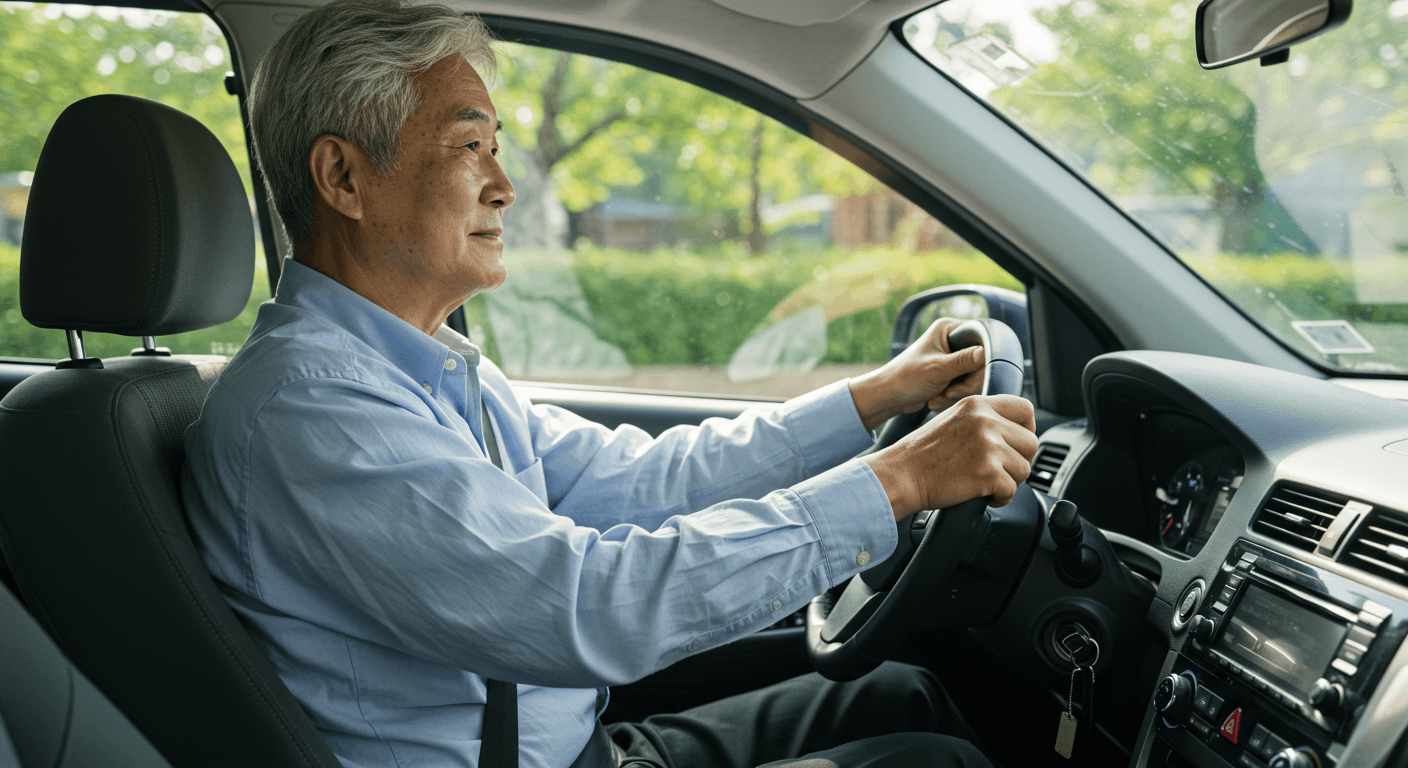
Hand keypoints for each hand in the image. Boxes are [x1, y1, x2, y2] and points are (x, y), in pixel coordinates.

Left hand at [848, 318, 987, 431]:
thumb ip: (964, 361)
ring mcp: (953, 359)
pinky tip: (936, 400)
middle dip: (968, 383)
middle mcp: (952, 340)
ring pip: (975, 378)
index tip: (973, 375)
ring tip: (940, 397)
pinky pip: (965, 387)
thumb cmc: (905, 378)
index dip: (983, 358)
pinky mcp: (951, 375)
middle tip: (951, 393)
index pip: (982, 338)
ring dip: (959, 393)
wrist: (888, 397)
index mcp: (948, 329)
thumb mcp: (937, 369)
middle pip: (981, 362)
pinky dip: (953, 397)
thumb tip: (987, 353)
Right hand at [861, 394, 1037, 519]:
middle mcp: (986, 421)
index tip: (1017, 444)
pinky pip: (1012, 491)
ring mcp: (988, 446)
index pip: (1026, 409)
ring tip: (986, 483)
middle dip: (1019, 460)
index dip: (1028, 429)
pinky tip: (983, 495)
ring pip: (1024, 469)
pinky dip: (1000, 498)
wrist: (902, 474)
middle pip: (1031, 442)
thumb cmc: (922, 454)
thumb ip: (983, 420)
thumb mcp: (954, 420)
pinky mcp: (988, 472)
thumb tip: (1013, 433)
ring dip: (1009, 481)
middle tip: (1000, 470)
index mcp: (978, 404)